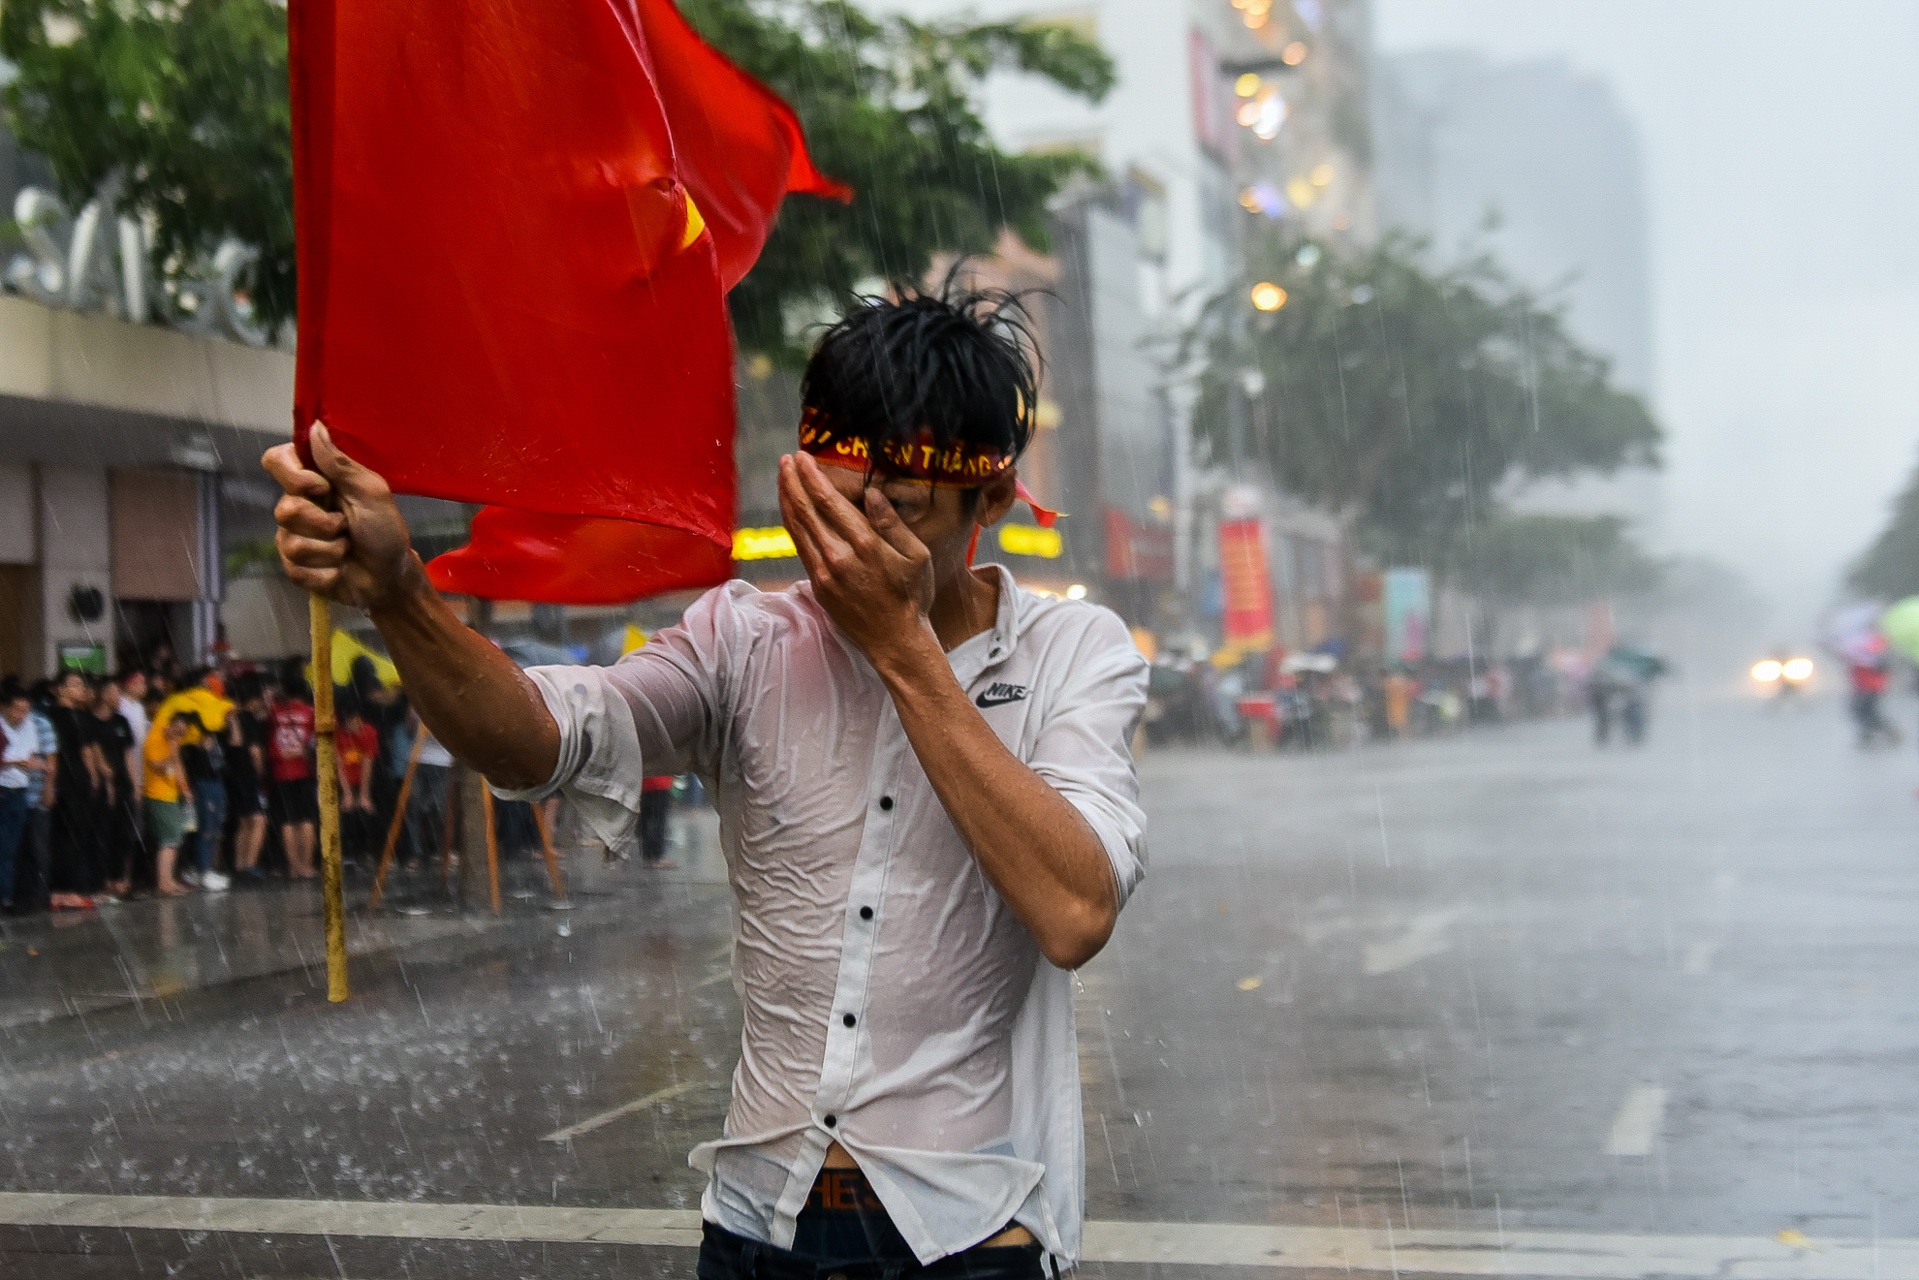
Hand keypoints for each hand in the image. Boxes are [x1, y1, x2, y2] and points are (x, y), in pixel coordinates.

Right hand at [264, 424, 421, 611]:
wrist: (390, 577)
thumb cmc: (385, 530)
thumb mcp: (372, 492)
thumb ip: (341, 463)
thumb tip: (315, 427)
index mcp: (314, 480)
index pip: (276, 461)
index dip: (293, 476)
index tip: (322, 487)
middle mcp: (298, 504)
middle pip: (283, 509)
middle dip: (324, 524)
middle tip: (347, 527)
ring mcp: (293, 536)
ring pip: (291, 543)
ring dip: (330, 551)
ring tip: (348, 549)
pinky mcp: (294, 566)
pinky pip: (296, 570)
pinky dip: (326, 573)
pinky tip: (339, 570)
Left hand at [778, 453, 933, 663]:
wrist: (895, 641)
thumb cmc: (912, 596)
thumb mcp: (917, 556)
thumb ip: (893, 523)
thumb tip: (872, 494)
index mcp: (865, 545)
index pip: (829, 502)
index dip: (812, 477)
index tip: (802, 457)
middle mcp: (838, 557)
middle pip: (806, 511)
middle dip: (793, 481)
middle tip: (787, 459)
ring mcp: (824, 573)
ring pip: (797, 528)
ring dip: (787, 499)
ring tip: (782, 477)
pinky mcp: (818, 585)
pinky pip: (799, 547)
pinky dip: (791, 523)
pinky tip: (790, 510)